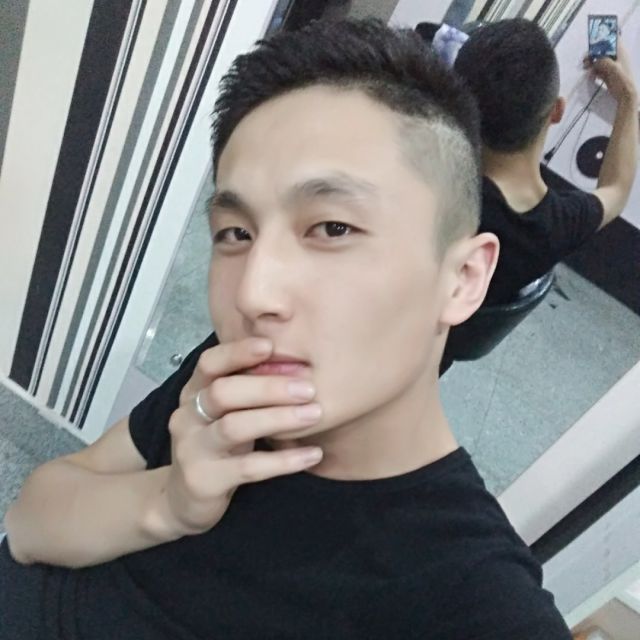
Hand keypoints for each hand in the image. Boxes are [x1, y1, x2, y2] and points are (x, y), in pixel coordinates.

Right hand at [163, 337, 322, 535]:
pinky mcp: (205, 481)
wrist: (185, 499)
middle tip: (308, 388)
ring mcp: (192, 450)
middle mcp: (187, 417)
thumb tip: (295, 361)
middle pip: (223, 392)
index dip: (237, 352)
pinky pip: (249, 468)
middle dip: (268, 387)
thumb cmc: (218, 445)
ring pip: (235, 427)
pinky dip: (284, 460)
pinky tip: (313, 454)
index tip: (271, 345)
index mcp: (193, 392)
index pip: (209, 363)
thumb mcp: (226, 413)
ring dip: (278, 418)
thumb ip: (247, 389)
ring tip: (314, 414)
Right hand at [584, 43, 636, 102]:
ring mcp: (611, 66)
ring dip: (591, 63)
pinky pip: (599, 70)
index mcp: (620, 52)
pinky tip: (590, 76)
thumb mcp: (613, 68)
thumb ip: (603, 61)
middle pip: (603, 51)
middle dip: (593, 54)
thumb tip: (594, 58)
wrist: (625, 94)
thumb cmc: (622, 79)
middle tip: (585, 60)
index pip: (612, 40)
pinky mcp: (608, 74)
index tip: (593, 44)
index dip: (603, 39)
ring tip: (585, 68)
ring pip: (599, 61)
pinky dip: (593, 71)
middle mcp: (616, 57)